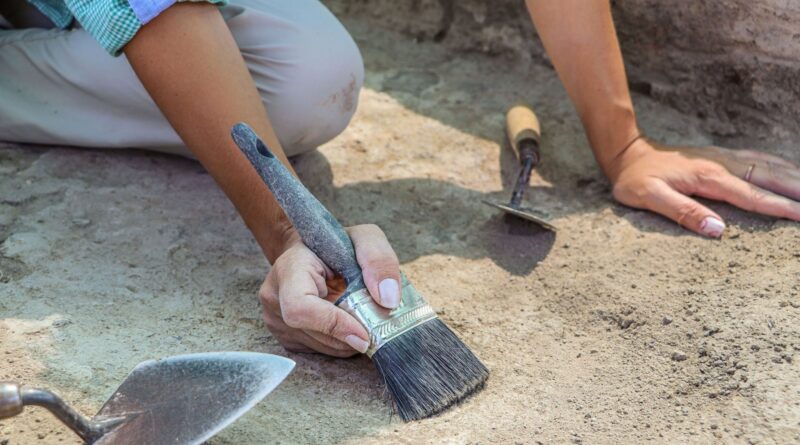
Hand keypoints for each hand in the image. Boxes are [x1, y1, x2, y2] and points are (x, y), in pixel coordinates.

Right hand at [258, 225, 401, 356]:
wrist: (310, 253)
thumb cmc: (334, 245)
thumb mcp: (364, 238)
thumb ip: (378, 260)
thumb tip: (388, 299)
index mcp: (288, 268)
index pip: (300, 308)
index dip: (333, 325)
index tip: (364, 334)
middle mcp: (274, 296)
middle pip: (314, 333)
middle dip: (350, 335)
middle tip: (374, 324)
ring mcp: (275, 320)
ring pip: (320, 347)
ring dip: (348, 341)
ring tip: (362, 319)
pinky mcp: (285, 336)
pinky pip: (319, 351)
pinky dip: (341, 343)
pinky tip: (348, 324)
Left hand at [608, 138, 799, 236]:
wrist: (628, 153)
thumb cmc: (635, 179)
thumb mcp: (648, 198)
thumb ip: (682, 212)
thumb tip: (717, 229)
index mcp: (709, 177)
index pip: (752, 196)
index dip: (780, 208)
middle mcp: (722, 164)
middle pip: (769, 178)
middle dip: (798, 190)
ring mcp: (723, 158)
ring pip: (768, 166)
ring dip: (794, 176)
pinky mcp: (720, 156)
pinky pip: (758, 159)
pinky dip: (780, 165)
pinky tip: (791, 171)